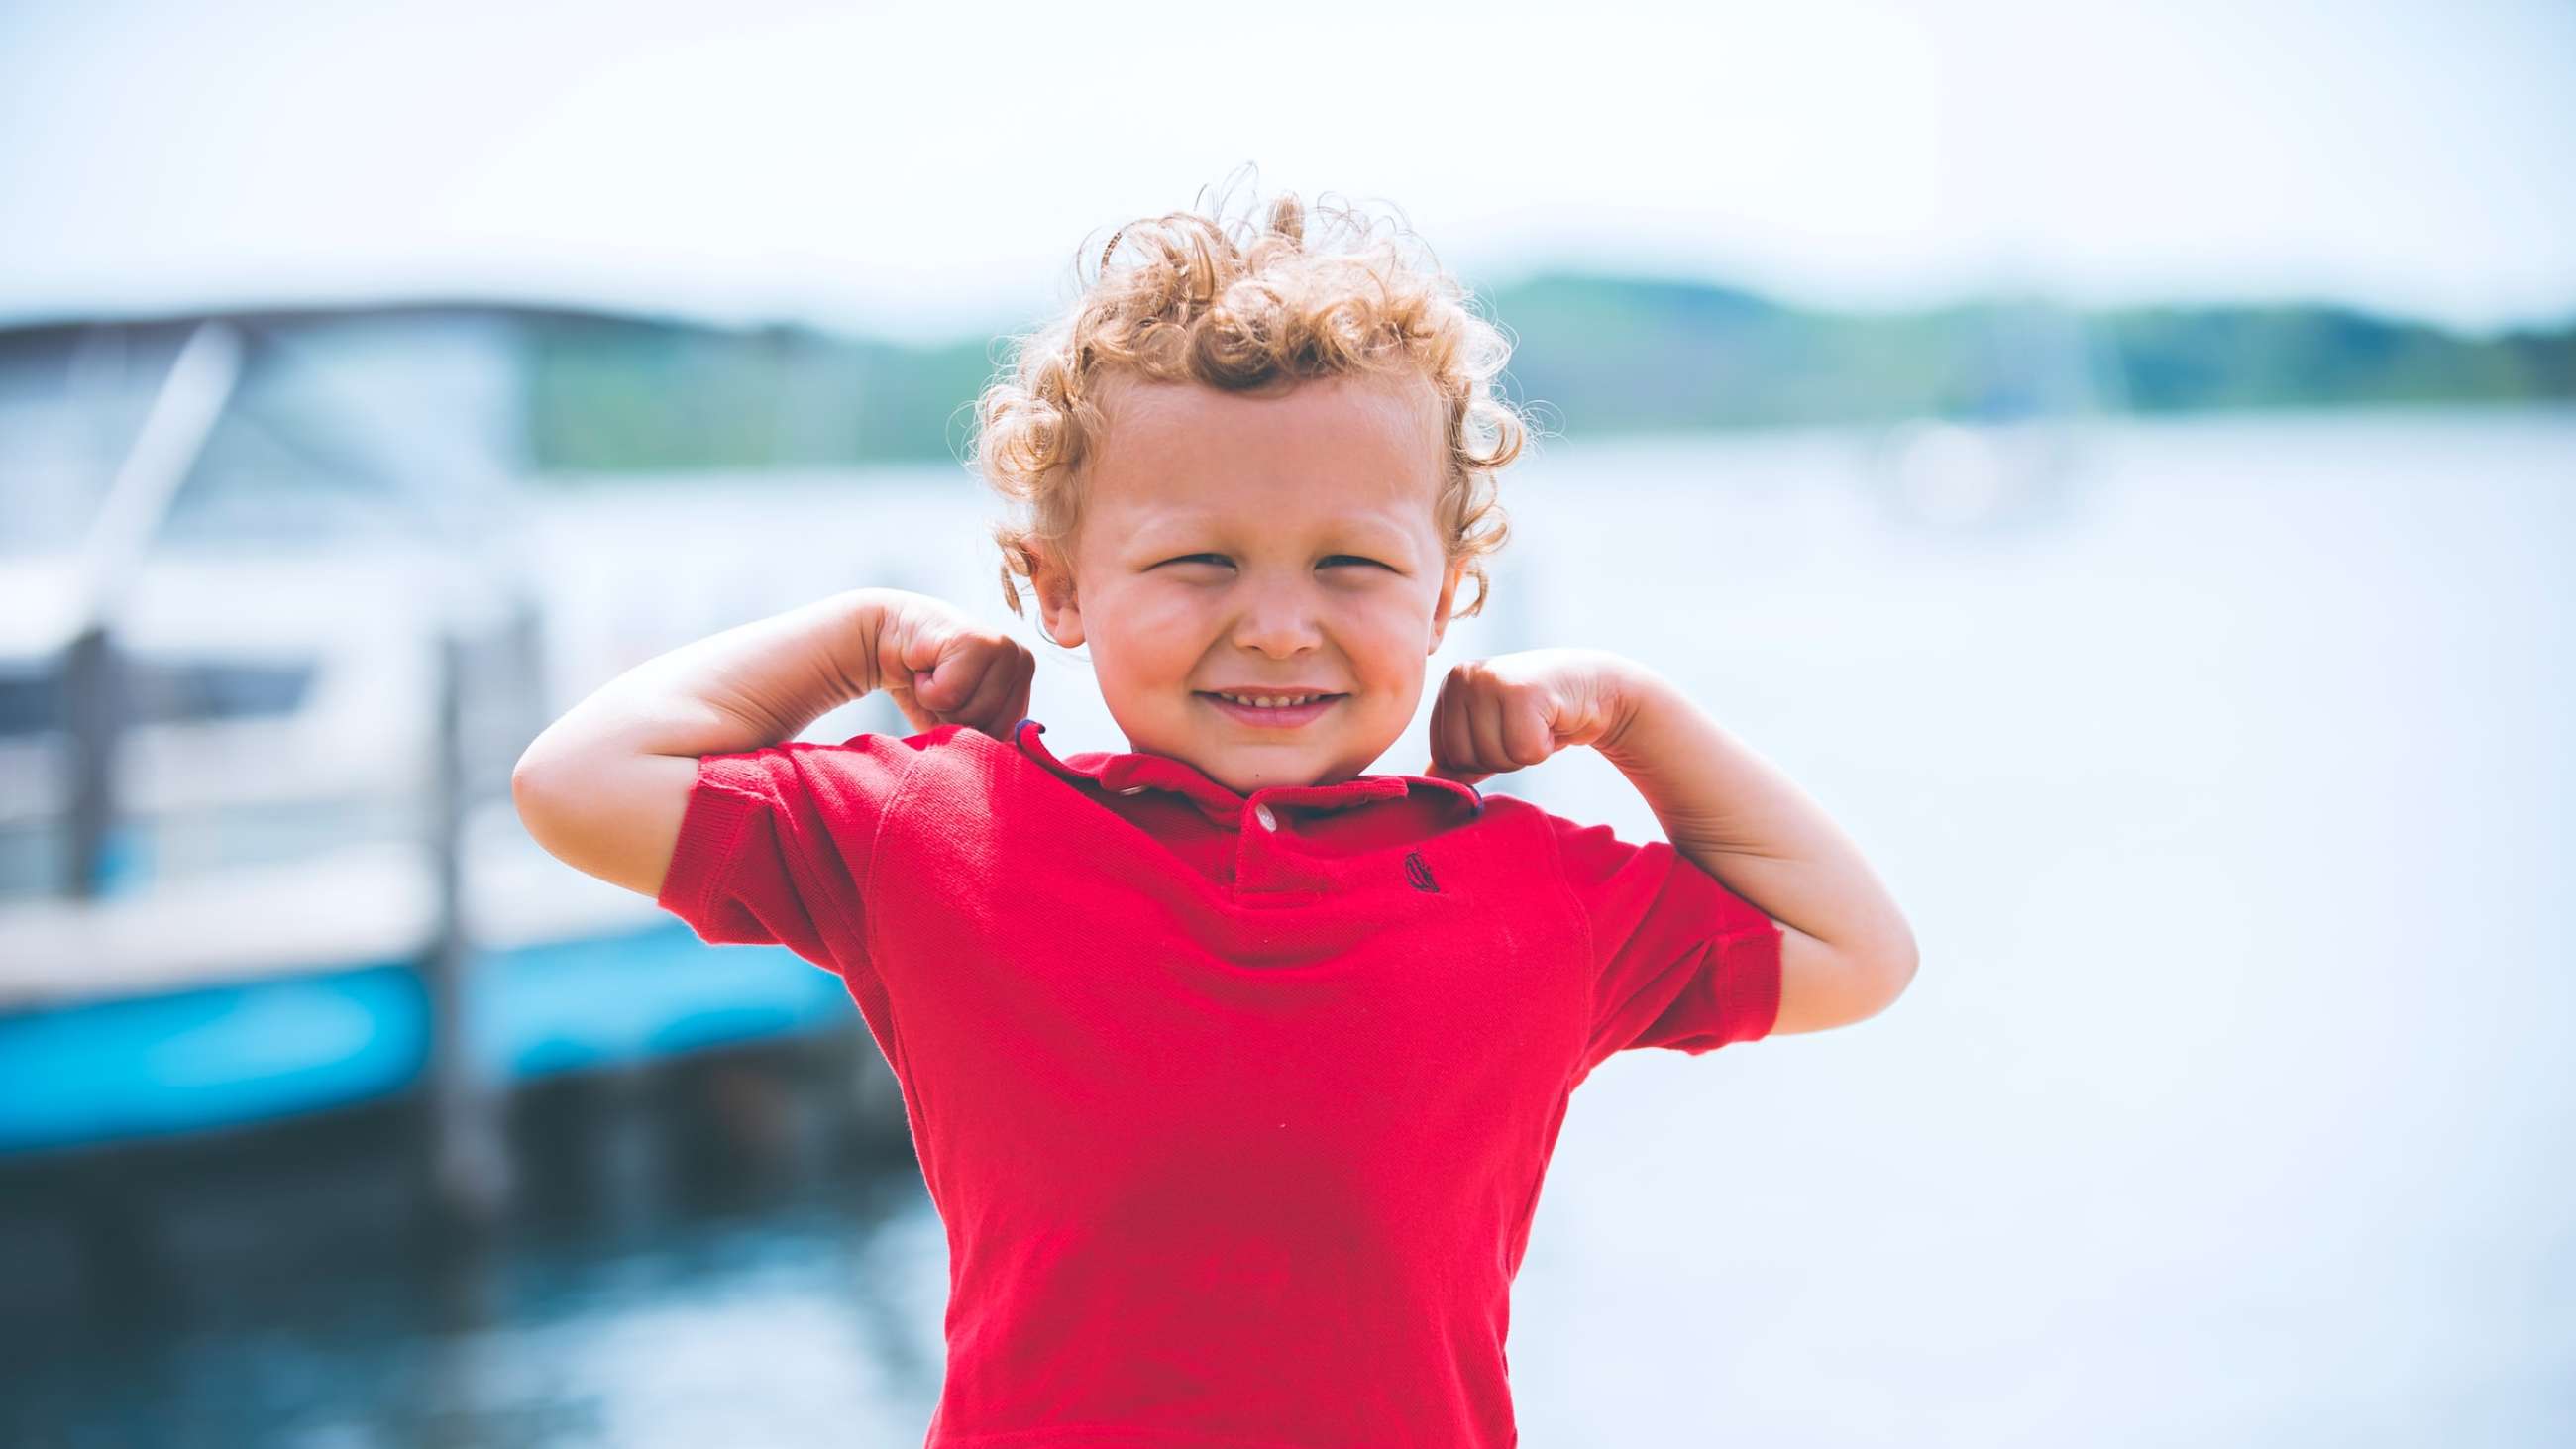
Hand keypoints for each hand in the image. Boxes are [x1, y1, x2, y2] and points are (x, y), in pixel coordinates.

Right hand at [872, 594, 1036, 738]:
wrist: (884, 637)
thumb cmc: (923, 683)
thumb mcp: (958, 719)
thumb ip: (982, 738)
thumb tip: (995, 764)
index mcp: (1024, 681)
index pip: (1008, 737)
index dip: (971, 730)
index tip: (953, 700)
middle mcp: (1023, 661)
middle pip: (994, 728)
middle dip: (955, 718)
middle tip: (940, 686)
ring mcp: (1004, 648)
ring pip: (974, 713)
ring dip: (939, 703)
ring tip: (932, 676)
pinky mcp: (978, 642)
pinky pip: (951, 695)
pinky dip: (927, 690)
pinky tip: (925, 666)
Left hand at [1423, 648, 1643, 785]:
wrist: (1594, 688)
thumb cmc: (1538, 714)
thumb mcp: (1491, 731)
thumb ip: (1458, 755)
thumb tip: (1425, 782)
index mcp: (1450, 686)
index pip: (1443, 756)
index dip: (1479, 759)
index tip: (1505, 732)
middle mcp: (1463, 677)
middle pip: (1464, 759)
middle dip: (1501, 758)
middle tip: (1525, 728)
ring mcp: (1490, 681)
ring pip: (1494, 757)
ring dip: (1524, 753)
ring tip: (1538, 723)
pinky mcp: (1521, 692)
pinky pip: (1523, 751)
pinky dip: (1544, 747)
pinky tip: (1552, 721)